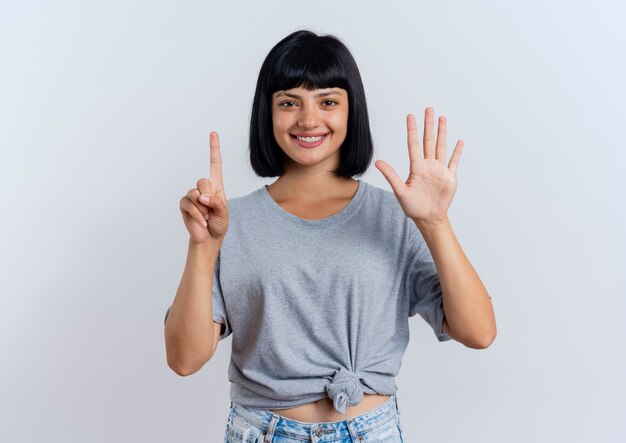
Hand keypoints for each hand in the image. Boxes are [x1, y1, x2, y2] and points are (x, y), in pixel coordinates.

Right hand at [179, 131, 228, 244]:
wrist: (209, 239)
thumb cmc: (219, 224)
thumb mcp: (224, 212)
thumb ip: (216, 202)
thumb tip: (201, 196)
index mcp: (216, 186)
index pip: (215, 164)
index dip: (214, 149)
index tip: (213, 133)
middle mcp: (204, 188)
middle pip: (202, 181)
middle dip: (208, 197)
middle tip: (212, 210)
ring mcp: (192, 196)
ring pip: (194, 193)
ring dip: (203, 209)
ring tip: (207, 218)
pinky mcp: (184, 204)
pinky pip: (188, 204)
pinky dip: (196, 214)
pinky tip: (201, 222)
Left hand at [375, 107, 463, 224]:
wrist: (428, 218)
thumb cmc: (413, 207)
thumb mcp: (400, 191)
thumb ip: (390, 175)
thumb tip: (378, 163)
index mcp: (416, 167)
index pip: (413, 144)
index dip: (412, 130)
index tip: (410, 116)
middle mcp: (428, 165)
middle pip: (428, 141)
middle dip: (428, 125)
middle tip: (429, 109)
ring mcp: (439, 170)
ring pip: (441, 147)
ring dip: (442, 133)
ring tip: (442, 119)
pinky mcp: (449, 177)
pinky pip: (454, 162)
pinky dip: (457, 152)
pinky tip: (459, 141)